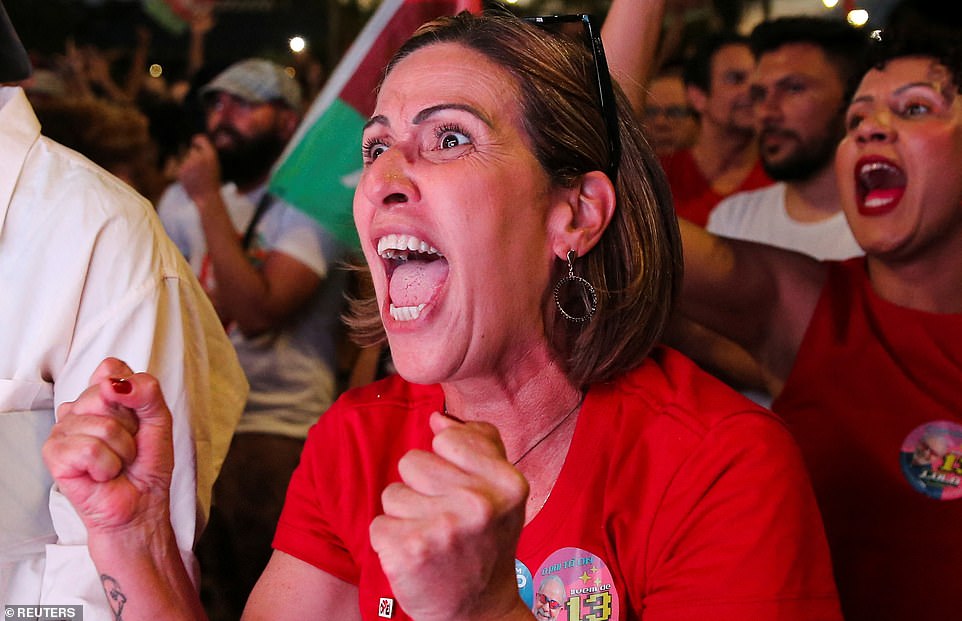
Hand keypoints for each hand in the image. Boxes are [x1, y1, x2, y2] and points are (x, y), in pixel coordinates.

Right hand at [42, 358, 173, 533]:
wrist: (141, 504)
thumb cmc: (147, 465)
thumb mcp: (159, 420)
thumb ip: (146, 392)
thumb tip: (114, 384)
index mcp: (101, 396)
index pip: (112, 369)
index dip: (133, 392)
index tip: (138, 419)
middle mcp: (78, 408)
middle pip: (106, 394)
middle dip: (130, 426)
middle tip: (128, 447)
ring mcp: (63, 430)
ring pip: (102, 425)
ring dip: (122, 451)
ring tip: (117, 463)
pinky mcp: (54, 455)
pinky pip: (89, 449)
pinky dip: (107, 466)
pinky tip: (103, 474)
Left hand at [179, 134, 222, 206]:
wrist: (206, 197)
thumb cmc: (212, 182)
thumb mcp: (215, 165)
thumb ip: (206, 153)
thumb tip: (195, 140)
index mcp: (211, 155)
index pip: (200, 139)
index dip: (197, 140)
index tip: (195, 142)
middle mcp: (199, 157)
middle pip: (192, 150)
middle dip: (194, 157)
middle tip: (200, 169)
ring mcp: (189, 163)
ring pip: (185, 158)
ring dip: (189, 164)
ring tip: (196, 176)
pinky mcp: (181, 170)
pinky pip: (180, 166)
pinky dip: (184, 171)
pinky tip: (191, 179)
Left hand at [369, 412, 530, 620]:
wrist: (479, 611)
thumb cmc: (486, 541)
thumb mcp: (502, 490)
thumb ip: (479, 443)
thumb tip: (438, 418)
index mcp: (507, 483)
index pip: (448, 438)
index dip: (447, 462)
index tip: (461, 490)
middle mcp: (479, 504)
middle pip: (412, 462)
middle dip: (421, 489)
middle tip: (444, 520)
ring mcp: (444, 529)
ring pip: (392, 494)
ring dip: (405, 515)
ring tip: (430, 538)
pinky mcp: (409, 552)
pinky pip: (378, 524)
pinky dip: (391, 541)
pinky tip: (415, 556)